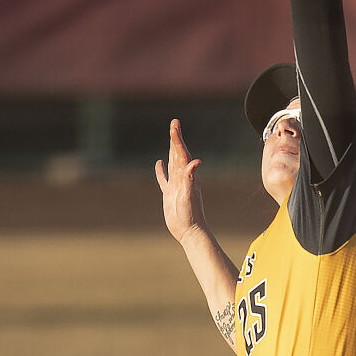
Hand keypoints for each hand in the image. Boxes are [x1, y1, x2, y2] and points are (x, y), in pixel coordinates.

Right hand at [154, 119, 204, 243]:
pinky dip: (161, 170)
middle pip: (177, 154)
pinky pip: (164, 179)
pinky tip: (159, 164)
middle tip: (174, 124)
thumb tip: (196, 162)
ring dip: (171, 150)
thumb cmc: (191, 215)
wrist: (189, 231)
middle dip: (175, 138)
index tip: (174, 125)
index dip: (177, 139)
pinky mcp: (170, 194)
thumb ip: (191, 179)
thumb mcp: (189, 195)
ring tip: (171, 138)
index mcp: (187, 176)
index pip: (181, 153)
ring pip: (172, 163)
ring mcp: (176, 185)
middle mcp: (182, 178)